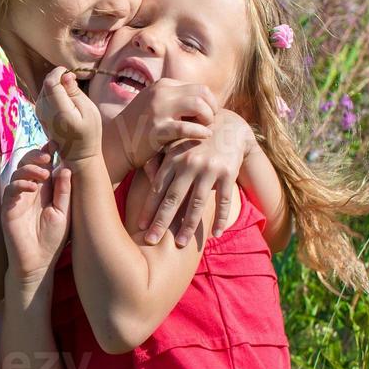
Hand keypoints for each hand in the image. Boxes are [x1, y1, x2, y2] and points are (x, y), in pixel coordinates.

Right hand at [1, 147, 72, 284]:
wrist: (37, 263)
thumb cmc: (52, 241)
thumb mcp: (63, 213)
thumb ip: (63, 192)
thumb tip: (66, 168)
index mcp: (45, 190)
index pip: (44, 165)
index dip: (48, 152)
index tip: (56, 143)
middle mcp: (30, 190)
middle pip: (28, 163)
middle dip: (37, 155)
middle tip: (48, 156)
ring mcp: (18, 198)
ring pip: (18, 172)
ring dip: (30, 168)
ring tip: (42, 174)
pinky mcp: (8, 208)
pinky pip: (11, 189)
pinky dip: (20, 184)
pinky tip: (32, 188)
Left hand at [35, 67, 101, 164]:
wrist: (78, 153)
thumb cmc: (88, 132)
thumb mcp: (88, 111)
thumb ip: (74, 92)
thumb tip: (65, 75)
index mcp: (59, 111)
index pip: (50, 83)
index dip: (58, 72)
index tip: (70, 72)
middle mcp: (45, 111)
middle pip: (46, 83)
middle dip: (58, 78)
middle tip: (73, 83)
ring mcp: (40, 113)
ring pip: (44, 88)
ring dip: (56, 85)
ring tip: (71, 93)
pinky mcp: (40, 114)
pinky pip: (44, 95)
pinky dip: (53, 92)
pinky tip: (64, 100)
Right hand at [106, 78, 217, 170]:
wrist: (115, 144)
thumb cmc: (141, 128)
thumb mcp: (157, 105)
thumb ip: (177, 100)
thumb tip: (207, 102)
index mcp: (163, 86)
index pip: (199, 88)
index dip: (209, 104)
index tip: (207, 118)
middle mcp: (160, 94)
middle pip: (202, 93)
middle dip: (212, 109)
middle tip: (209, 124)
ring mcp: (158, 110)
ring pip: (198, 105)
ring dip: (207, 118)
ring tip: (205, 129)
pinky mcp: (157, 130)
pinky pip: (187, 128)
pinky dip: (200, 132)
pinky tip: (203, 137)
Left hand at [138, 111, 256, 245]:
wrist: (228, 125)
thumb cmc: (193, 139)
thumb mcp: (174, 145)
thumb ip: (159, 161)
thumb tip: (145, 177)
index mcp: (173, 158)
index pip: (157, 189)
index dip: (148, 208)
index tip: (140, 226)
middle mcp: (189, 164)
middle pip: (173, 198)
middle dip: (161, 221)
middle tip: (150, 240)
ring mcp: (209, 169)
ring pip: (197, 203)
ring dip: (188, 226)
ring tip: (181, 243)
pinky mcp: (228, 172)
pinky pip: (223, 200)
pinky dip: (220, 218)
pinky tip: (215, 234)